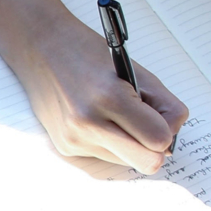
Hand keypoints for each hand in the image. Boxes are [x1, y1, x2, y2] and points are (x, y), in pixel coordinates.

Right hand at [17, 22, 190, 173]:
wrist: (40, 48)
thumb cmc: (89, 53)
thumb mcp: (136, 71)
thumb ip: (164, 105)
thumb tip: (170, 141)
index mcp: (109, 97)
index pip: (159, 139)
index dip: (167, 129)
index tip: (160, 116)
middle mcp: (88, 123)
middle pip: (147, 163)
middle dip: (153, 147)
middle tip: (146, 125)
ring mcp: (74, 139)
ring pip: (127, 161)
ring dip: (128, 143)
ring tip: (112, 114)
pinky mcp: (65, 147)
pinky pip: (105, 156)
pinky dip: (108, 141)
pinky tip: (94, 118)